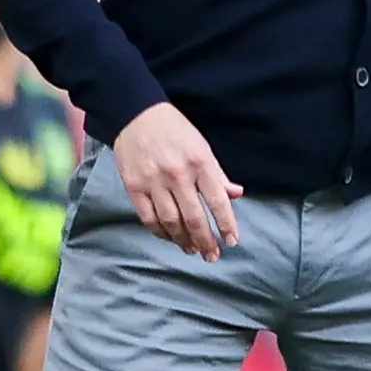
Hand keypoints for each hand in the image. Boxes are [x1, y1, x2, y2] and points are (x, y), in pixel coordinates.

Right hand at [114, 103, 242, 258]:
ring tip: (192, 249)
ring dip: (184, 240)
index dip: (226, 225)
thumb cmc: (174, 129)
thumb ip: (218, 174)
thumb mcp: (202, 146)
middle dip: (206, 241)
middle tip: (212, 256)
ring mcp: (154, 182)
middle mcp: (178, 174)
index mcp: (199, 162)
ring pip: (171, 222)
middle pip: (194, 217)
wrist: (135, 113)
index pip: (218, 201)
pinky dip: (160, 232)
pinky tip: (170, 237)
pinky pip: (148, 217)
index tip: (232, 241)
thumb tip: (236, 194)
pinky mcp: (134, 186)